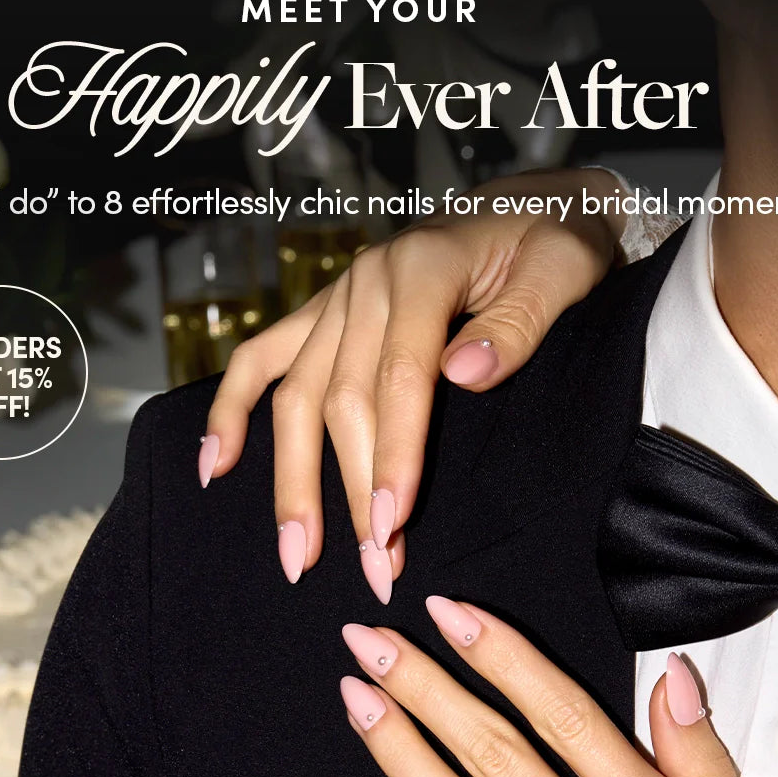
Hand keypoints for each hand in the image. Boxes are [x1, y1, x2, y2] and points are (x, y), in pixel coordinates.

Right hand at [200, 169, 628, 597]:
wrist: (524, 207)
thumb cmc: (551, 241)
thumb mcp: (562, 269)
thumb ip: (517, 321)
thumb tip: (460, 376)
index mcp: (423, 268)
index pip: (400, 375)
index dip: (395, 454)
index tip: (394, 528)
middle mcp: (367, 283)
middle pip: (341, 398)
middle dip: (353, 491)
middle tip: (372, 569)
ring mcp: (336, 299)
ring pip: (295, 395)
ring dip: (291, 478)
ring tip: (296, 553)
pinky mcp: (323, 315)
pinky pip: (260, 359)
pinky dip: (231, 410)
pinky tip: (215, 466)